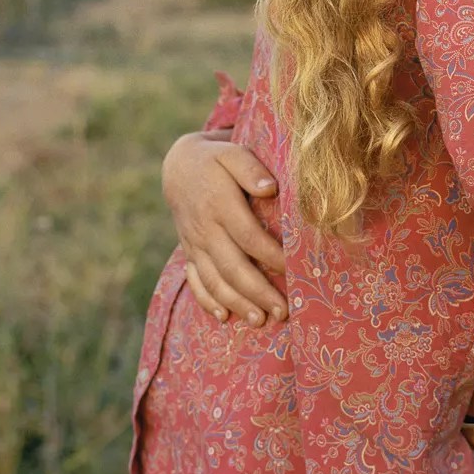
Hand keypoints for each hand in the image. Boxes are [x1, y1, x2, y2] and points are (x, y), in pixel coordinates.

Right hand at [162, 128, 287, 327]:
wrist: (178, 166)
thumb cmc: (215, 159)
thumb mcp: (231, 152)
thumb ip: (250, 168)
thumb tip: (270, 188)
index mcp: (219, 204)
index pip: (249, 237)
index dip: (272, 256)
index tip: (295, 270)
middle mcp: (205, 229)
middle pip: (233, 268)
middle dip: (259, 292)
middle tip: (284, 312)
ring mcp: (194, 243)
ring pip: (214, 281)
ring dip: (237, 303)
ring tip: (261, 321)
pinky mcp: (188, 251)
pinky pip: (195, 281)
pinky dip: (207, 300)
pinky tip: (224, 316)